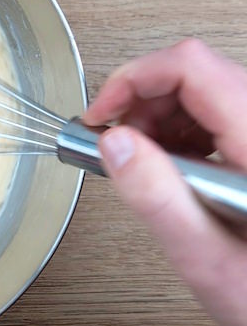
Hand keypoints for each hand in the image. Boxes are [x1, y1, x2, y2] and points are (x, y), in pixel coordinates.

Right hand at [86, 42, 246, 325]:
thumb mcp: (205, 257)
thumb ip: (158, 198)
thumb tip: (115, 143)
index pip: (193, 68)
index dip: (138, 77)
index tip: (104, 114)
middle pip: (198, 73)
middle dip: (145, 98)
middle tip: (116, 141)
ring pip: (208, 90)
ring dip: (163, 116)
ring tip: (142, 161)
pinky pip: (221, 117)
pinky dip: (185, 133)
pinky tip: (173, 171)